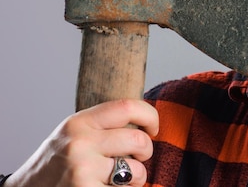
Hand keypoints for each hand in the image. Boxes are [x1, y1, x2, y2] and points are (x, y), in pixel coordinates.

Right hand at [6, 99, 158, 186]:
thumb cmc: (56, 162)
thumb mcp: (73, 133)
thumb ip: (103, 124)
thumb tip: (145, 120)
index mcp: (79, 122)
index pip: (127, 107)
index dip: (150, 116)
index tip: (152, 128)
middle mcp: (80, 143)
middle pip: (139, 141)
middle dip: (145, 152)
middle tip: (137, 158)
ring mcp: (83, 170)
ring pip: (137, 171)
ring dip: (136, 177)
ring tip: (120, 178)